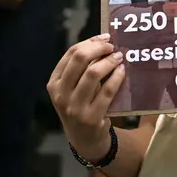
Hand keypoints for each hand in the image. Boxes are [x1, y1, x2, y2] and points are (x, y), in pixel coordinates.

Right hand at [47, 34, 126, 160]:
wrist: (84, 139)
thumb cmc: (80, 106)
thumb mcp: (72, 89)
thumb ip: (80, 69)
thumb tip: (102, 41)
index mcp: (54, 83)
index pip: (70, 54)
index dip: (89, 42)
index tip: (104, 38)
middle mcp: (61, 94)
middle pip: (79, 59)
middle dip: (98, 48)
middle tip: (112, 46)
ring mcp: (74, 107)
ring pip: (93, 73)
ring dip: (109, 61)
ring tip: (119, 57)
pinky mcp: (91, 117)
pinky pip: (107, 91)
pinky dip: (116, 78)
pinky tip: (122, 72)